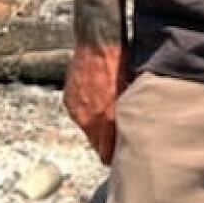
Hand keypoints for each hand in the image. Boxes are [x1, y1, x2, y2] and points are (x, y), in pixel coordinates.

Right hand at [64, 40, 128, 162]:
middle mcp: (87, 118)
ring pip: (86, 127)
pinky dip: (87, 111)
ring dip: (95, 125)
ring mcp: (76, 108)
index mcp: (105, 119)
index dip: (113, 156)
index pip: (105, 152)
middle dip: (105, 143)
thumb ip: (129, 116)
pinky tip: (97, 103)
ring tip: (106, 119)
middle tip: (116, 142)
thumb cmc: (122, 64)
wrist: (99, 42)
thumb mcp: (131, 93)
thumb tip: (134, 130)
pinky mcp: (69, 98)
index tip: (119, 160)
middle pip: (95, 142)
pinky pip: (79, 113)